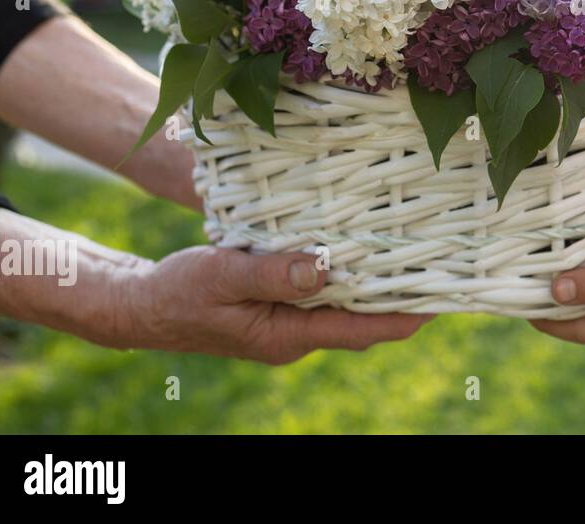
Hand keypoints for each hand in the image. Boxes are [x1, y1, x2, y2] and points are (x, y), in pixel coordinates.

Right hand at [110, 246, 434, 363]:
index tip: (443, 300)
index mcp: (288, 335)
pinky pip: (324, 294)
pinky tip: (362, 249)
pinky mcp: (279, 306)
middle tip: (442, 267)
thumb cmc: (179, 291)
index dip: (404, 316)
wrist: (142, 305)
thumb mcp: (223, 275)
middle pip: (362, 319)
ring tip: (417, 254)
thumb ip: (273, 273)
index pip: (361, 330)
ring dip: (377, 284)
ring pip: (346, 306)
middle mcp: (296, 334)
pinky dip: (347, 275)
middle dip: (401, 297)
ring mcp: (288, 322)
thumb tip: (325, 267)